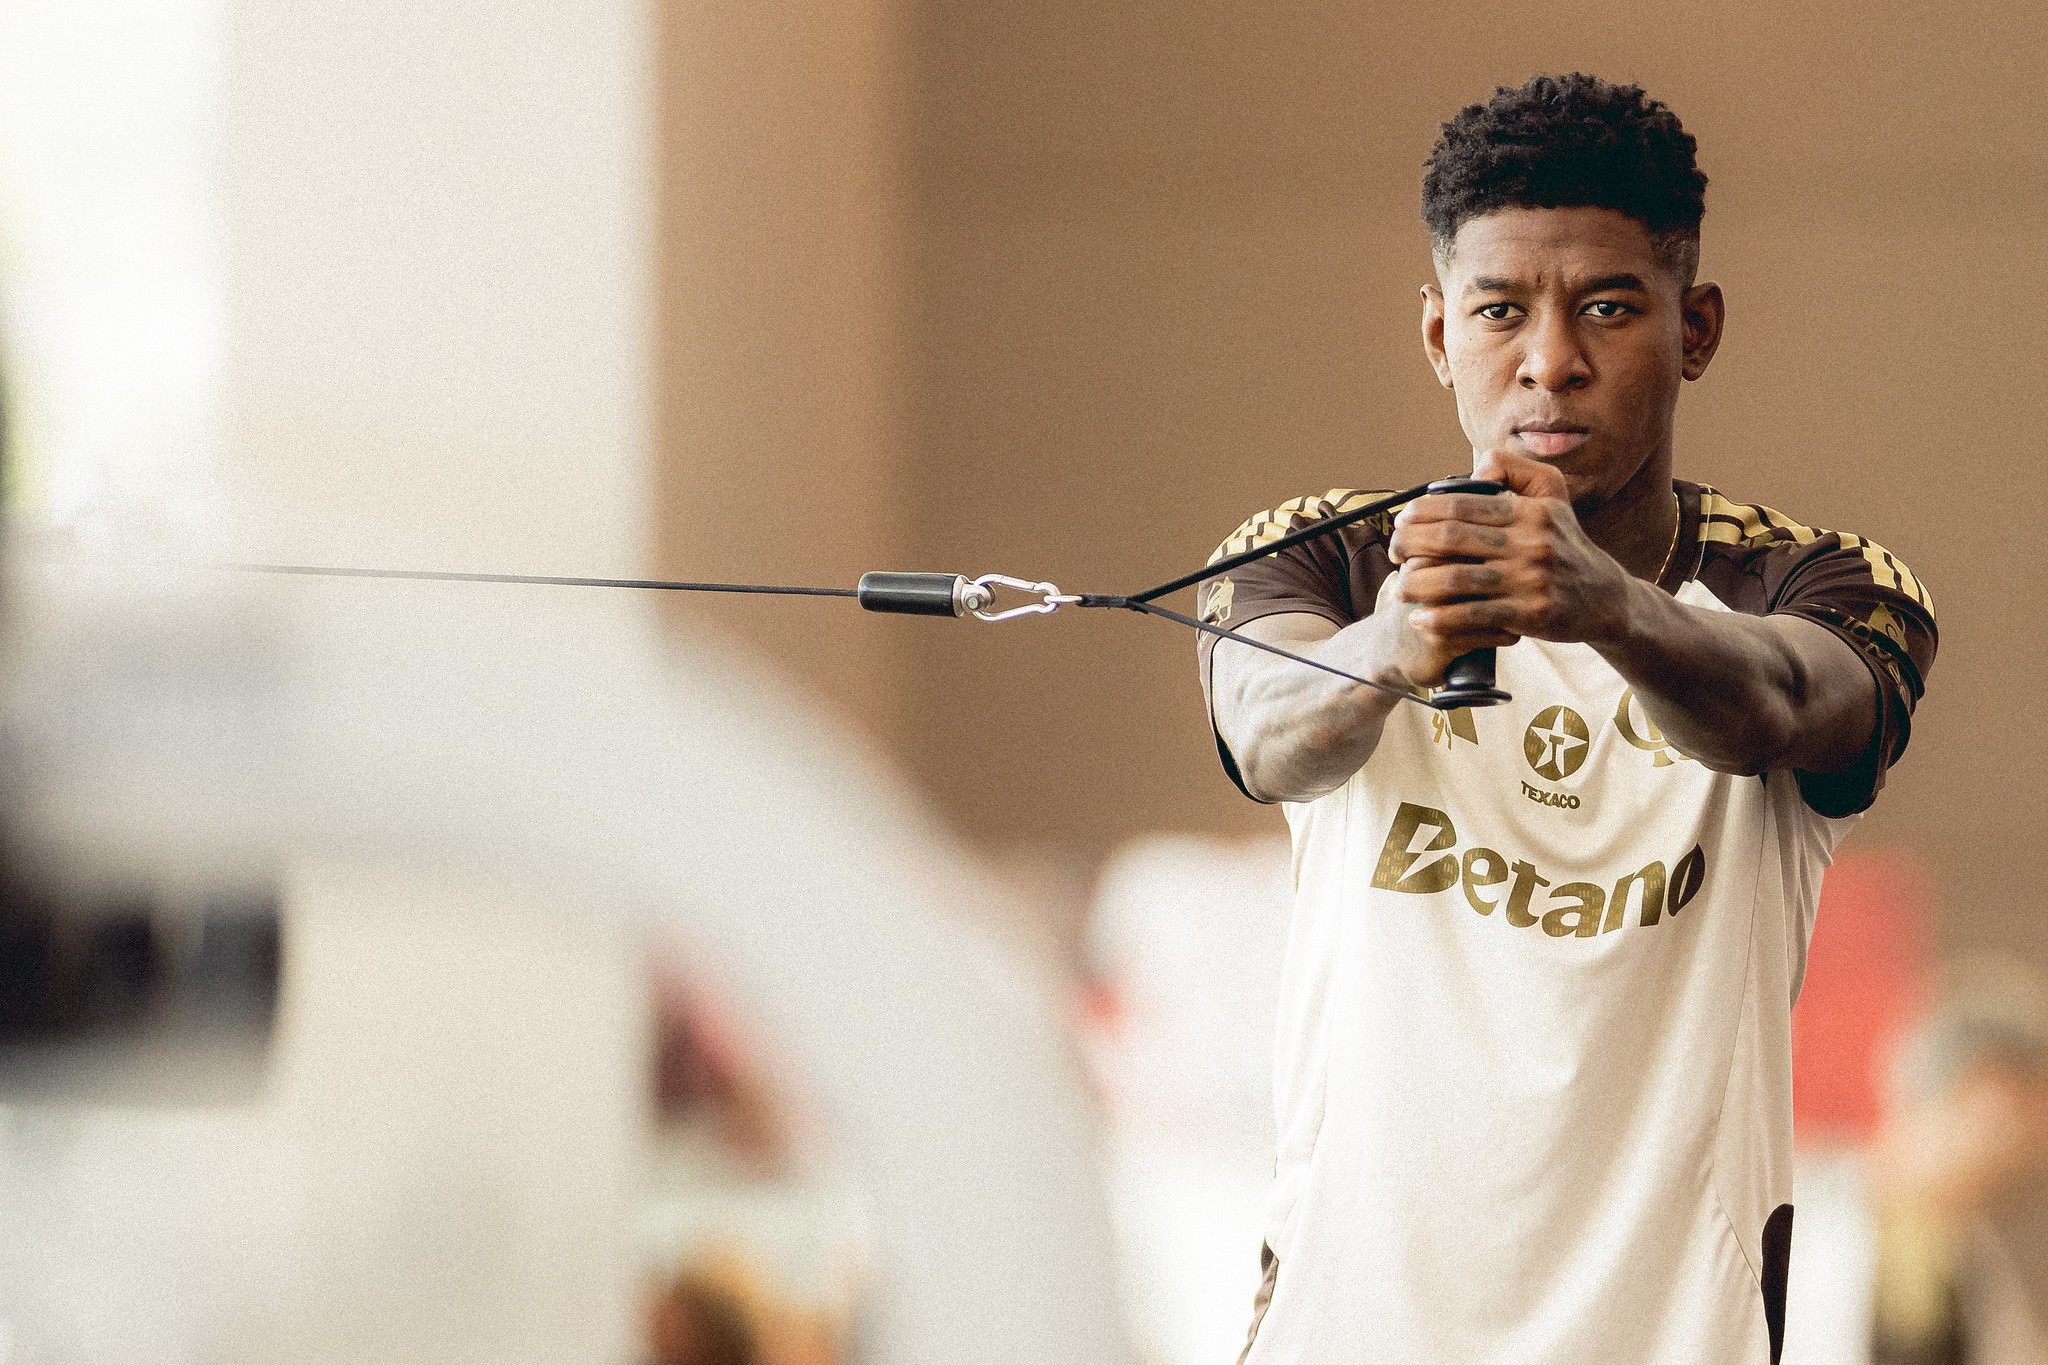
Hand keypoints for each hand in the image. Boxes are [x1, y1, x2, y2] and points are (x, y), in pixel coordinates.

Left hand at [1385, 449, 1632, 684]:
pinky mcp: (1530, 615)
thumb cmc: (1566, 544)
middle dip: (1412, 543)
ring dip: (1417, 583)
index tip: (1402, 520)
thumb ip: (1514, 469)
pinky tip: (1419, 618)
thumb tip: (1476, 471)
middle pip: (1452, 539)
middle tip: (1394, 551)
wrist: (1605, 598)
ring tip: (1399, 587)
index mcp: (1531, 511)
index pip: (1462, 505)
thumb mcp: (1553, 495)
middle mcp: (1532, 542)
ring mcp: (1531, 580)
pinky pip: (1472, 616)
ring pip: (1456, 580)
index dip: (1422, 512)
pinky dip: (1440, 618)